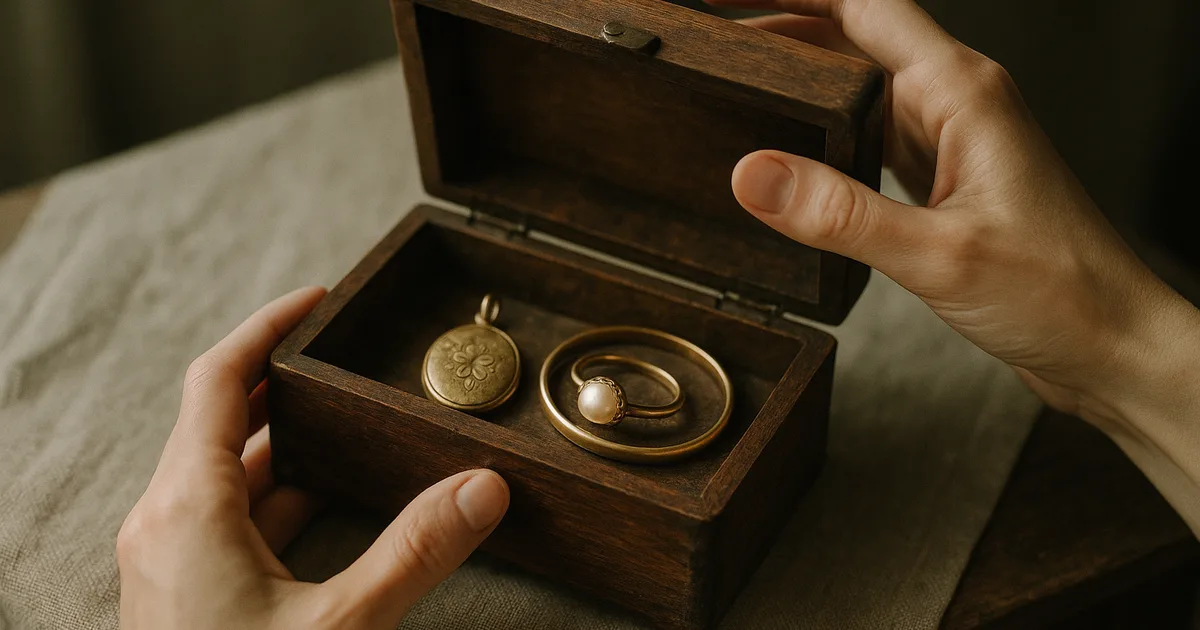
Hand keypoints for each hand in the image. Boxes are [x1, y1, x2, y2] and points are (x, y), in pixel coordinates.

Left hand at [117, 287, 509, 628]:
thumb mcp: (342, 626)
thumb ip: (416, 551)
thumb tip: (483, 487)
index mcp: (186, 509)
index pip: (218, 379)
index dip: (268, 327)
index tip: (318, 298)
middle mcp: (165, 524)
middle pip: (221, 421)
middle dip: (288, 385)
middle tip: (348, 359)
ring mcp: (171, 562)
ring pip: (228, 476)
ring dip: (288, 445)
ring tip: (354, 424)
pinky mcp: (186, 597)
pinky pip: (231, 520)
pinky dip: (281, 498)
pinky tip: (332, 504)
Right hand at [710, 0, 1199, 429]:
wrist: (1111, 346)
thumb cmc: (1060, 293)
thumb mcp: (938, 253)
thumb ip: (840, 213)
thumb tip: (752, 172)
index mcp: (961, 93)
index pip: (862, 8)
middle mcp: (956, 104)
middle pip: (855, 36)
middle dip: (783, 27)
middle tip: (714, 43)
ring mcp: (952, 142)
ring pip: (862, 87)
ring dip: (802, 80)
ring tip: (739, 84)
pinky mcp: (946, 182)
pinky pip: (874, 137)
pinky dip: (827, 133)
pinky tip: (795, 153)